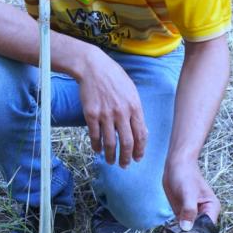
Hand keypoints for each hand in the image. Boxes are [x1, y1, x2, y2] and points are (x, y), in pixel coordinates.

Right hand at [75, 49, 146, 167]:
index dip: (140, 150)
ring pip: (111, 142)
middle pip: (127, 143)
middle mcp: (121, 112)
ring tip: (111, 161)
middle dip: (127, 158)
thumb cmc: (114, 78)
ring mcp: (106, 114)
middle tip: (125, 165)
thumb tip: (141, 130)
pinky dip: (97, 146)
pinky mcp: (91, 114)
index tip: (138, 158)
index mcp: (134, 107)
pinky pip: (95, 136)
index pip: (141, 135)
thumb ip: (136, 111)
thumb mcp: (131, 91)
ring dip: (111, 156)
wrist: (93, 67)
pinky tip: (98, 150)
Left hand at [163, 156, 219, 229]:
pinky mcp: (182, 214)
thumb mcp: (188, 192)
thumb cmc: (185, 175)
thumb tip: (187, 228)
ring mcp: (193, 215)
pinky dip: (176, 230)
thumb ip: (189, 210)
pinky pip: (180, 226)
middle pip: (199, 231)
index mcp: (211, 208)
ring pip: (189, 230)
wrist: (176, 165)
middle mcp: (204, 213)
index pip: (208, 228)